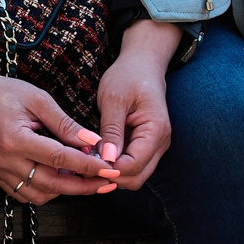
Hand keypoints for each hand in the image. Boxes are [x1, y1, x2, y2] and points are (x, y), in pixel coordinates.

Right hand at [0, 66, 118, 203]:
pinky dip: (46, 191)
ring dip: (65, 191)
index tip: (110, 169)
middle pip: (53, 185)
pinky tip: (59, 178)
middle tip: (107, 182)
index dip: (89, 166)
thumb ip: (66, 124)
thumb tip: (93, 143)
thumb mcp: (38, 100)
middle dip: (84, 186)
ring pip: (40, 195)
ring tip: (83, 178)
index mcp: (15, 140)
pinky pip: (25, 194)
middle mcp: (4, 161)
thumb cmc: (3, 93)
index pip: (60, 159)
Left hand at [92, 22, 180, 190]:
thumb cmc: (127, 77)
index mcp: (156, 130)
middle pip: (136, 178)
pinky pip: (130, 166)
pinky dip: (114, 165)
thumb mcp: (114, 100)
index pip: (135, 165)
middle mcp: (160, 143)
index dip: (110, 169)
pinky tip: (95, 155)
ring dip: (111, 172)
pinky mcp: (144, 146)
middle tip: (83, 164)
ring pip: (134, 176)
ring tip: (88, 158)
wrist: (141, 65)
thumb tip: (106, 159)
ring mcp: (154, 146)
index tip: (86, 163)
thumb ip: (112, 130)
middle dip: (110, 176)